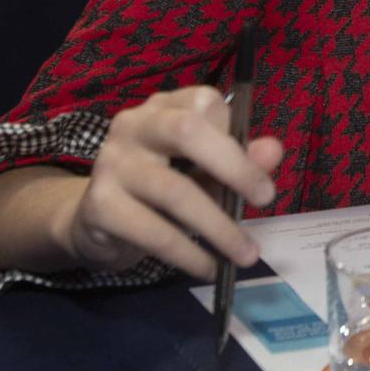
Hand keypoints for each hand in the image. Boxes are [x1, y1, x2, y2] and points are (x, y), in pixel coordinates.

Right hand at [52, 86, 285, 278]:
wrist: (96, 221)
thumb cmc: (160, 188)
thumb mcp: (203, 170)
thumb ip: (239, 159)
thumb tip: (273, 151)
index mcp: (163, 108)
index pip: (204, 102)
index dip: (235, 134)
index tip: (255, 169)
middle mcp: (133, 126)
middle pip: (186, 132)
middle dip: (234, 167)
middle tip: (266, 200)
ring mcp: (112, 163)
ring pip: (174, 191)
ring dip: (218, 228)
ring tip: (246, 254)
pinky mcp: (100, 205)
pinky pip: (153, 231)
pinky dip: (188, 254)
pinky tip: (208, 267)